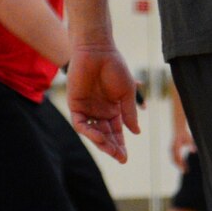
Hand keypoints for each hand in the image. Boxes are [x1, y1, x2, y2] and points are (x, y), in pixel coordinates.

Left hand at [67, 43, 140, 161]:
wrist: (98, 52)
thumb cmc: (115, 68)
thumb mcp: (127, 93)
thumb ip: (129, 113)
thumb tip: (136, 132)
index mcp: (113, 109)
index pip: (116, 131)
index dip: (120, 144)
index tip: (125, 158)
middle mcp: (99, 111)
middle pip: (105, 135)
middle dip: (112, 147)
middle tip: (120, 158)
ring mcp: (87, 109)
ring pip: (93, 132)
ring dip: (102, 142)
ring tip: (111, 150)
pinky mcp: (75, 105)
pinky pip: (80, 124)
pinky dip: (89, 132)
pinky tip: (99, 137)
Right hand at [170, 120, 194, 169]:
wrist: (178, 130)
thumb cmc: (184, 134)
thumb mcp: (189, 139)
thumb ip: (191, 144)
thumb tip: (194, 151)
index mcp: (176, 146)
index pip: (178, 157)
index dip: (181, 164)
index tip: (185, 168)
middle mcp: (172, 149)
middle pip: (174, 160)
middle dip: (179, 166)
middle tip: (185, 171)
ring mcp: (171, 149)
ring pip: (173, 160)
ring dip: (178, 165)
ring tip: (184, 169)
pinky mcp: (172, 150)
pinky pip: (174, 158)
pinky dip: (177, 162)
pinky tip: (182, 165)